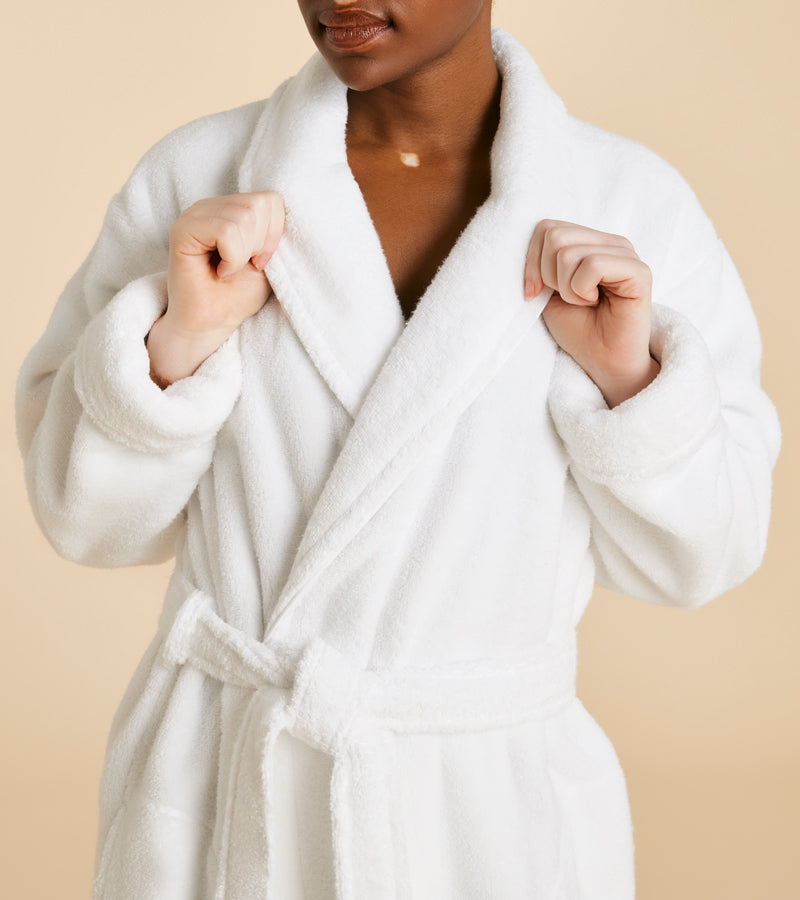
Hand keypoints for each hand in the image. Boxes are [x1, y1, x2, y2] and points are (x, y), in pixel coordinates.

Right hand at [147, 191, 284, 386]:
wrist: (212, 325)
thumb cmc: (238, 295)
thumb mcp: (268, 260)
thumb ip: (275, 232)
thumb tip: (291, 211)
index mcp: (231, 208)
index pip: (271, 199)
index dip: (274, 234)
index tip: (260, 262)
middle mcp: (211, 206)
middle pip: (258, 205)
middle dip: (260, 244)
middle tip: (243, 267)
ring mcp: (194, 214)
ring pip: (243, 216)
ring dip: (244, 254)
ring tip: (229, 270)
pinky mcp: (183, 229)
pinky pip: (225, 231)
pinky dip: (232, 258)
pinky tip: (221, 272)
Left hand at [524, 219, 659, 407]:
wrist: (602, 362)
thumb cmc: (577, 329)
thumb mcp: (547, 292)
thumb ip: (540, 262)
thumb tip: (526, 243)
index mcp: (589, 242)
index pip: (546, 227)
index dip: (531, 263)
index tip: (535, 294)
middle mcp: (609, 242)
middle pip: (554, 235)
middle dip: (548, 276)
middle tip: (568, 298)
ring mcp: (626, 253)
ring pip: (568, 252)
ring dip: (566, 288)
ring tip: (584, 302)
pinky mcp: (638, 270)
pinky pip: (592, 265)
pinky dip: (582, 290)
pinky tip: (596, 302)